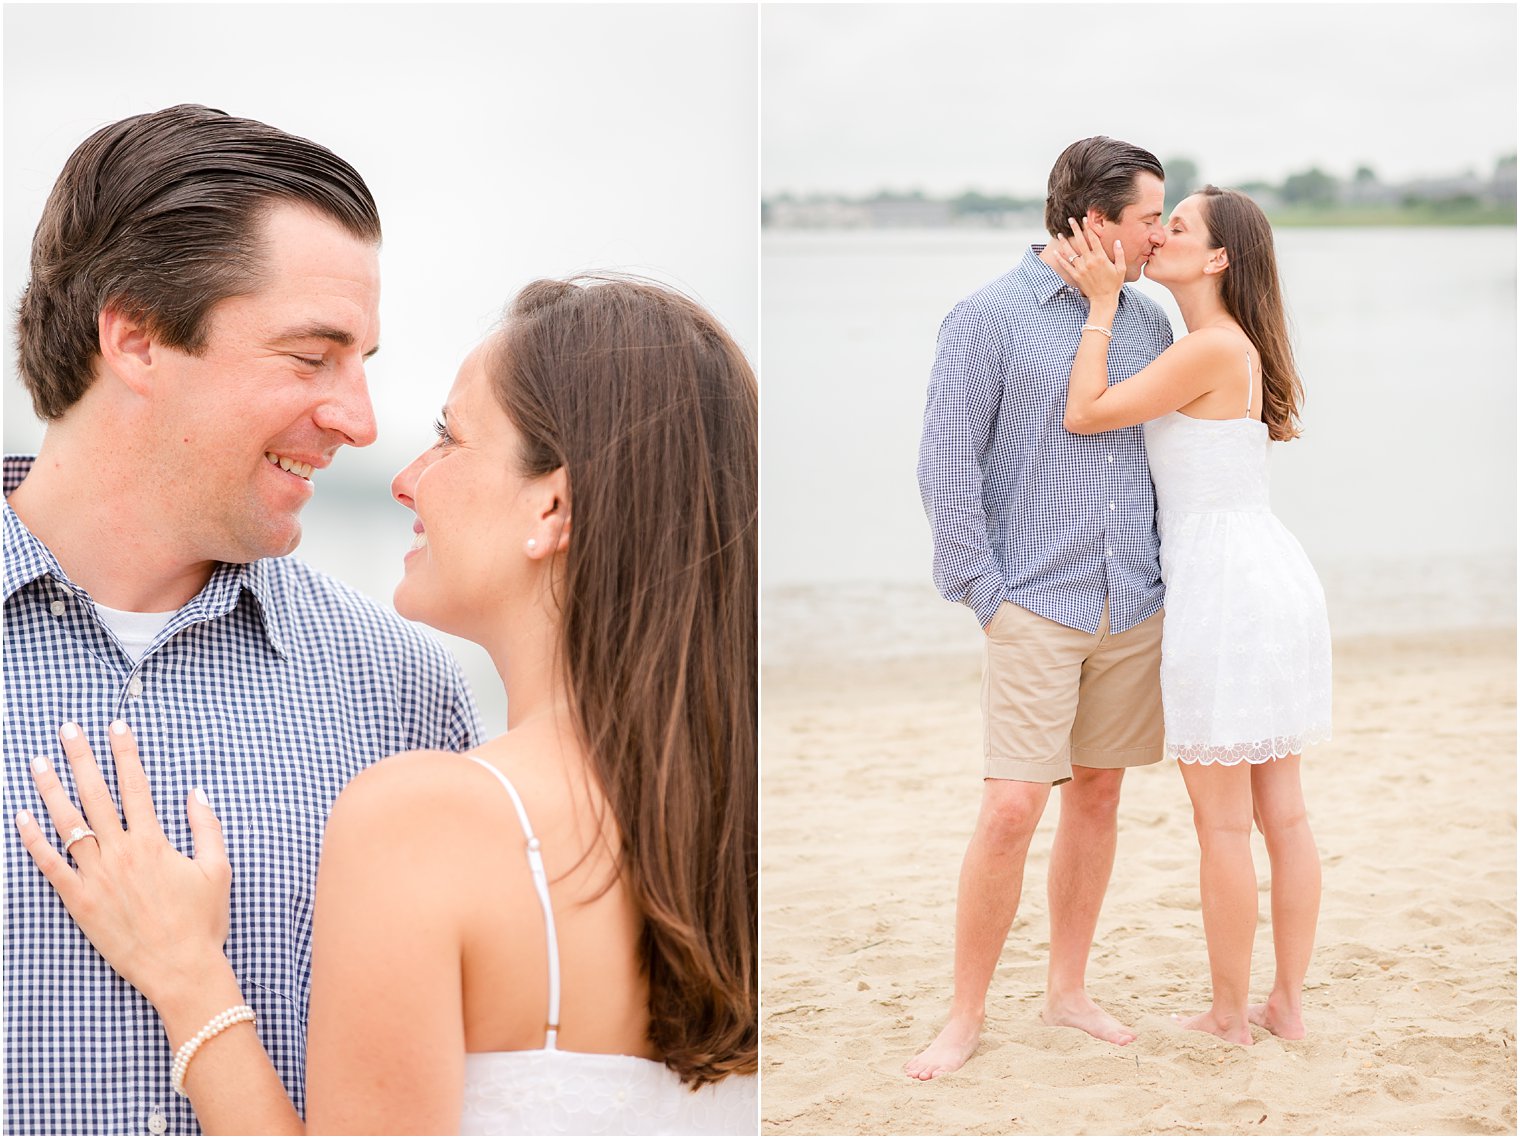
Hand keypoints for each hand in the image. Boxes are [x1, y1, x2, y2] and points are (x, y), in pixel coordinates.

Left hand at [15, 721, 231, 1010]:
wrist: (180, 969)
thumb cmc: (202, 921)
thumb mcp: (217, 869)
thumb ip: (206, 826)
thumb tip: (194, 792)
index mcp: (154, 843)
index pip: (136, 786)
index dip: (125, 753)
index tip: (116, 726)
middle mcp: (121, 854)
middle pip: (95, 796)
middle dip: (81, 758)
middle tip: (67, 730)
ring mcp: (96, 878)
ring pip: (67, 825)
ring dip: (51, 790)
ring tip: (38, 763)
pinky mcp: (79, 902)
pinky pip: (50, 866)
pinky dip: (34, 841)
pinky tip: (22, 818)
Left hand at [1055, 217, 1125, 304]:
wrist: (1103, 300)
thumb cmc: (1114, 284)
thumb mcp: (1121, 268)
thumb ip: (1119, 254)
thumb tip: (1118, 241)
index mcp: (1101, 258)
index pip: (1093, 239)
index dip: (1088, 228)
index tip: (1085, 219)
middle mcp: (1089, 261)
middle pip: (1081, 242)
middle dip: (1075, 229)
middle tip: (1070, 220)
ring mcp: (1081, 269)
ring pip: (1071, 252)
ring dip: (1064, 242)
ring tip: (1059, 234)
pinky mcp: (1076, 276)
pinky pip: (1066, 266)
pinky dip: (1060, 258)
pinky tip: (1055, 252)